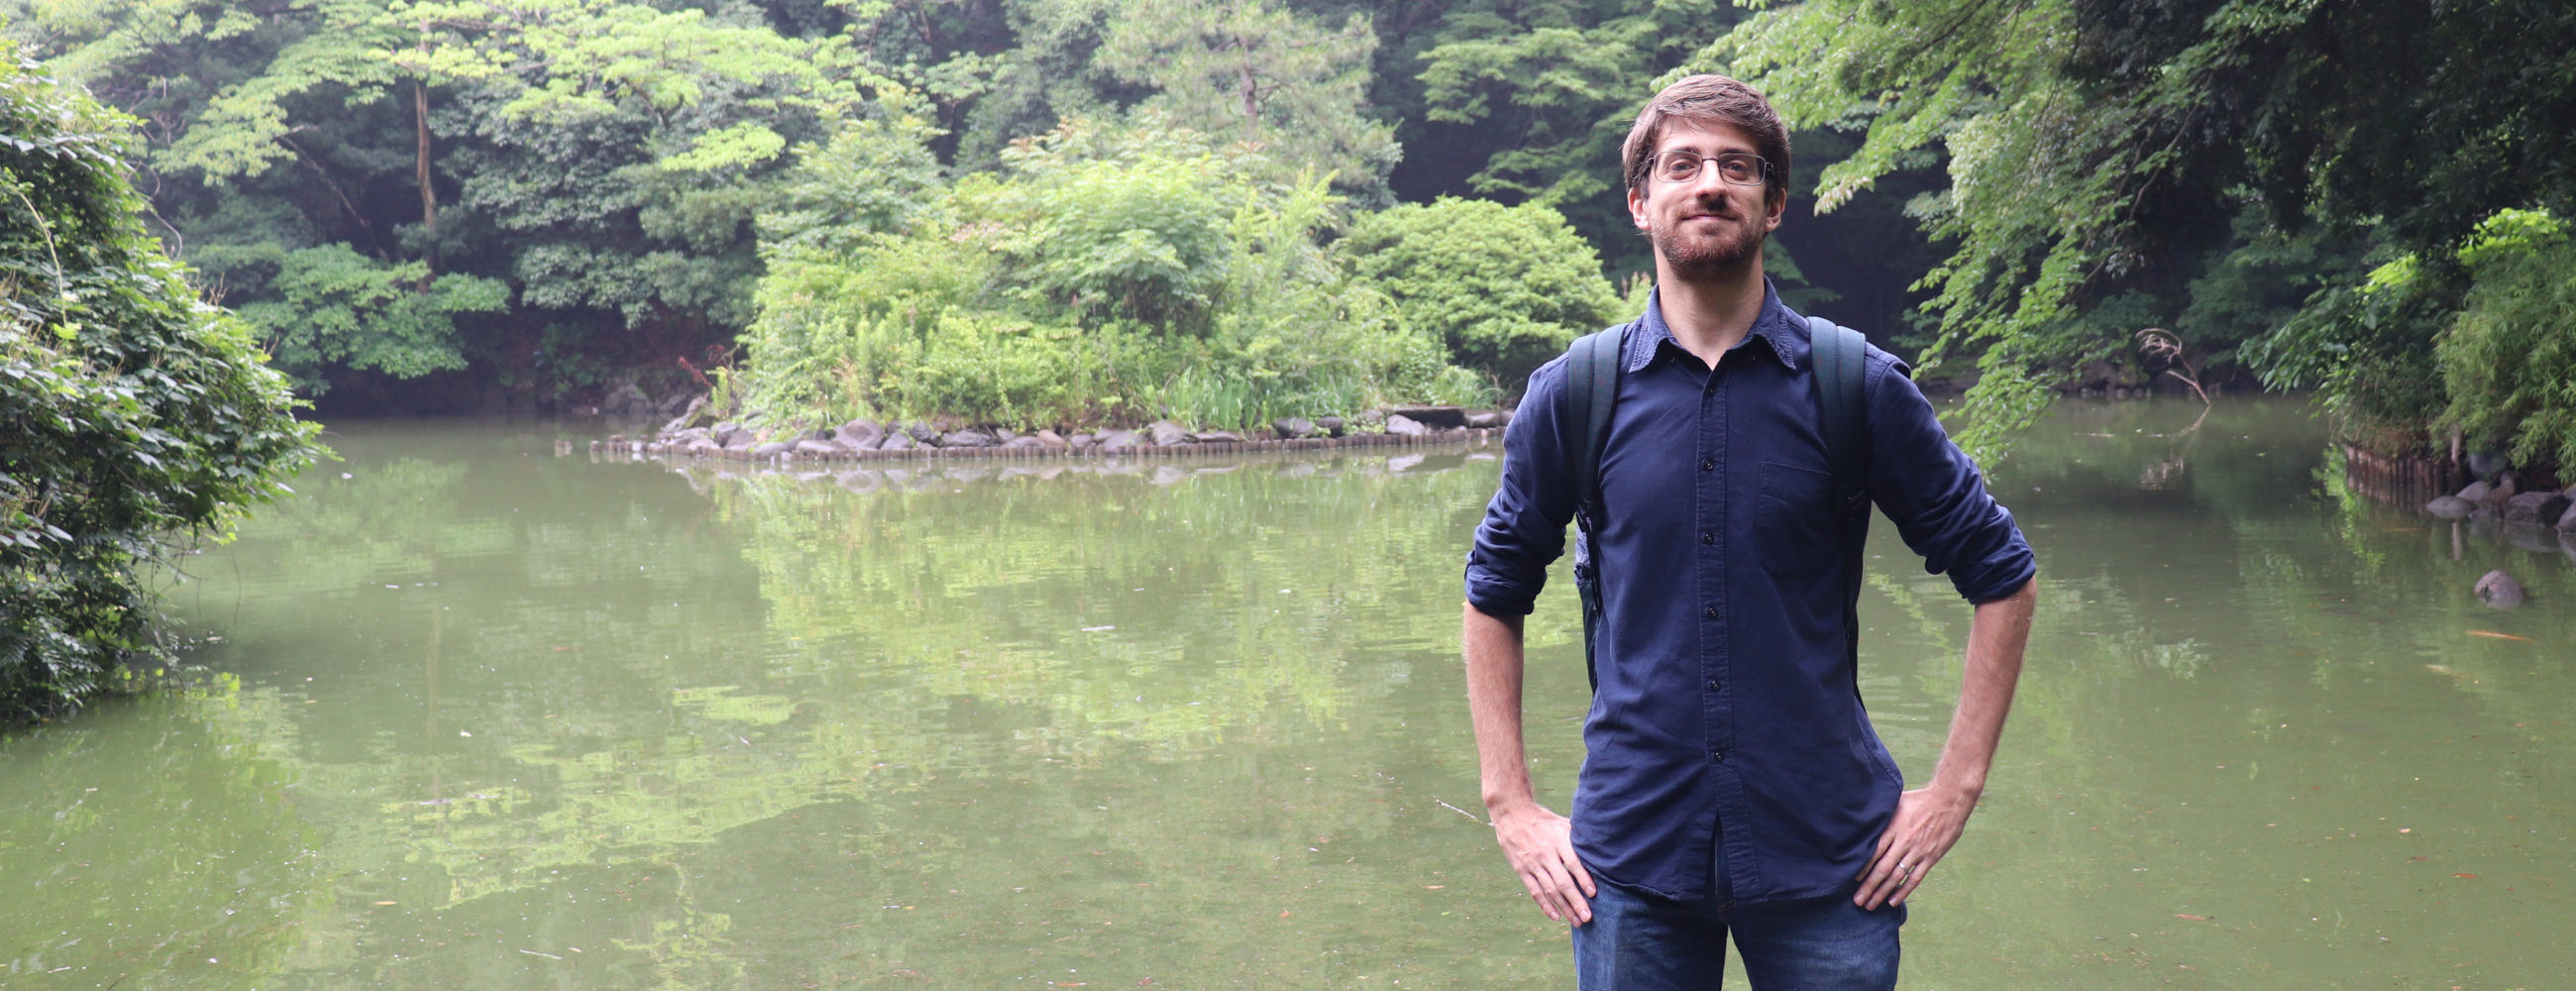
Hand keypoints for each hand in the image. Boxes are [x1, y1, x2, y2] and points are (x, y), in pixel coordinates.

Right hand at [1492, 804, 1595, 924]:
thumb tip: (1601, 847)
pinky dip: (1545, 905)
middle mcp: (1546, 854)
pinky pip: (1534, 891)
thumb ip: (1578, 837)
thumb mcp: (1562, 823)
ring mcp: (1533, 864)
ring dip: (1564, 907)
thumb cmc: (1543, 820)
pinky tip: (1555, 916)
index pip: (1573, 862)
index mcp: (1558, 841)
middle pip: (1563, 882)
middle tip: (1588, 917)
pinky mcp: (1522, 870)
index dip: (1584, 878)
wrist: (1512, 814)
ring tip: (1576, 921)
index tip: (1594, 893)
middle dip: (1576, 901)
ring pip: (1550, 890)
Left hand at [1853, 783, 1978, 909]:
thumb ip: (1881, 814)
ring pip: (1897, 876)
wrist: (1949, 800)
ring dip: (1883, 892)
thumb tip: (1862, 817)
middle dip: (1869, 886)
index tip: (1853, 879)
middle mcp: (1904, 841)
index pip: (1874, 851)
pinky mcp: (1931, 857)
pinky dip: (1904, 890)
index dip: (1863, 867)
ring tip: (1871, 905)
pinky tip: (1893, 901)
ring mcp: (1918, 851)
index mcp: (1894, 827)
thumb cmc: (1920, 799)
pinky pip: (1916, 877)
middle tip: (1857, 900)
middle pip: (1883, 868)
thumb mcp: (1896, 801)